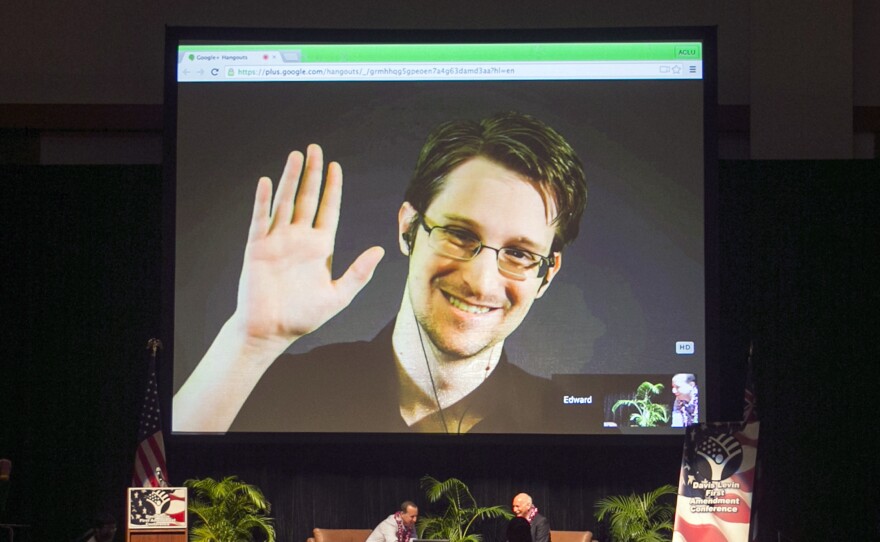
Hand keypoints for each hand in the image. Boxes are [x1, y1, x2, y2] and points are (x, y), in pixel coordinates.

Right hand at [233, 144, 384, 350]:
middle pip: (307, 198)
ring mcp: (277, 241)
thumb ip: (358, 273)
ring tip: (295, 156)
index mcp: (320, 247)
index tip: (336, 167)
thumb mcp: (338, 296)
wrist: (270, 331)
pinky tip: (266, 182)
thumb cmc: (303, 317)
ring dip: (289, 179)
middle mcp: (299, 239)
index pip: (329, 209)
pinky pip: (260, 219)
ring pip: (285, 202)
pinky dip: (262, 201)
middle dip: (312, 174)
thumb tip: (379, 251)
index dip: (332, 188)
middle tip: (315, 148)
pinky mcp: (257, 248)